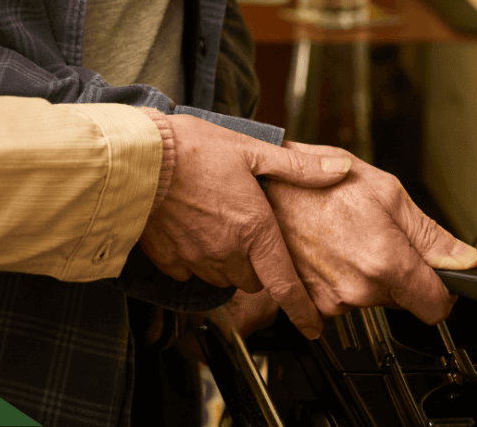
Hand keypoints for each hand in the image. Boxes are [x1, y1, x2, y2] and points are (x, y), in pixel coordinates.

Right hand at [139, 115, 351, 337]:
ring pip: (221, 275)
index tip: (313, 327)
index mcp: (254, 229)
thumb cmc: (191, 149)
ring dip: (225, 259)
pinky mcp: (168, 259)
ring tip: (215, 220)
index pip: (286, 284)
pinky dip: (193, 256)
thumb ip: (297, 167)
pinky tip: (188, 226)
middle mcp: (227, 252)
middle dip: (255, 262)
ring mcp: (196, 259)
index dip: (303, 310)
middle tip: (246, 228)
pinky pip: (189, 270)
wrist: (137, 158)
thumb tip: (338, 169)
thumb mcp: (251, 150)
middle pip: (252, 278)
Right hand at [264, 142, 476, 326]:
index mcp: (386, 261)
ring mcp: (332, 300)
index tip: (432, 275)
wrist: (266, 186)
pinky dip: (337, 278)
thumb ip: (429, 233)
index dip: (440, 288)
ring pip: (368, 297)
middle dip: (394, 271)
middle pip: (400, 298)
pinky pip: (339, 298)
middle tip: (371, 233)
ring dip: (362, 273)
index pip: (436, 307)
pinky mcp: (310, 302)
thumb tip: (464, 260)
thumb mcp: (385, 191)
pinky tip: (327, 249)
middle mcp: (360, 289)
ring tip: (343, 235)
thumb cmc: (318, 181)